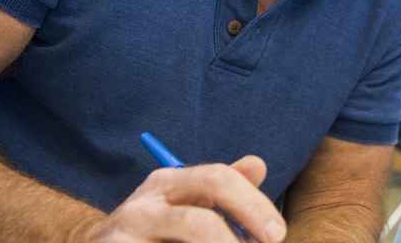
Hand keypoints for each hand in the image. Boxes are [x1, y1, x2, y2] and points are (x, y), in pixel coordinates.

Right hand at [85, 155, 286, 242]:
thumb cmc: (157, 230)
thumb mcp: (188, 202)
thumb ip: (223, 188)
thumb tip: (258, 165)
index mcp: (167, 182)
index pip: (218, 180)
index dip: (253, 206)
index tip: (276, 234)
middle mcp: (142, 207)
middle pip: (201, 223)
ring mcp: (123, 238)